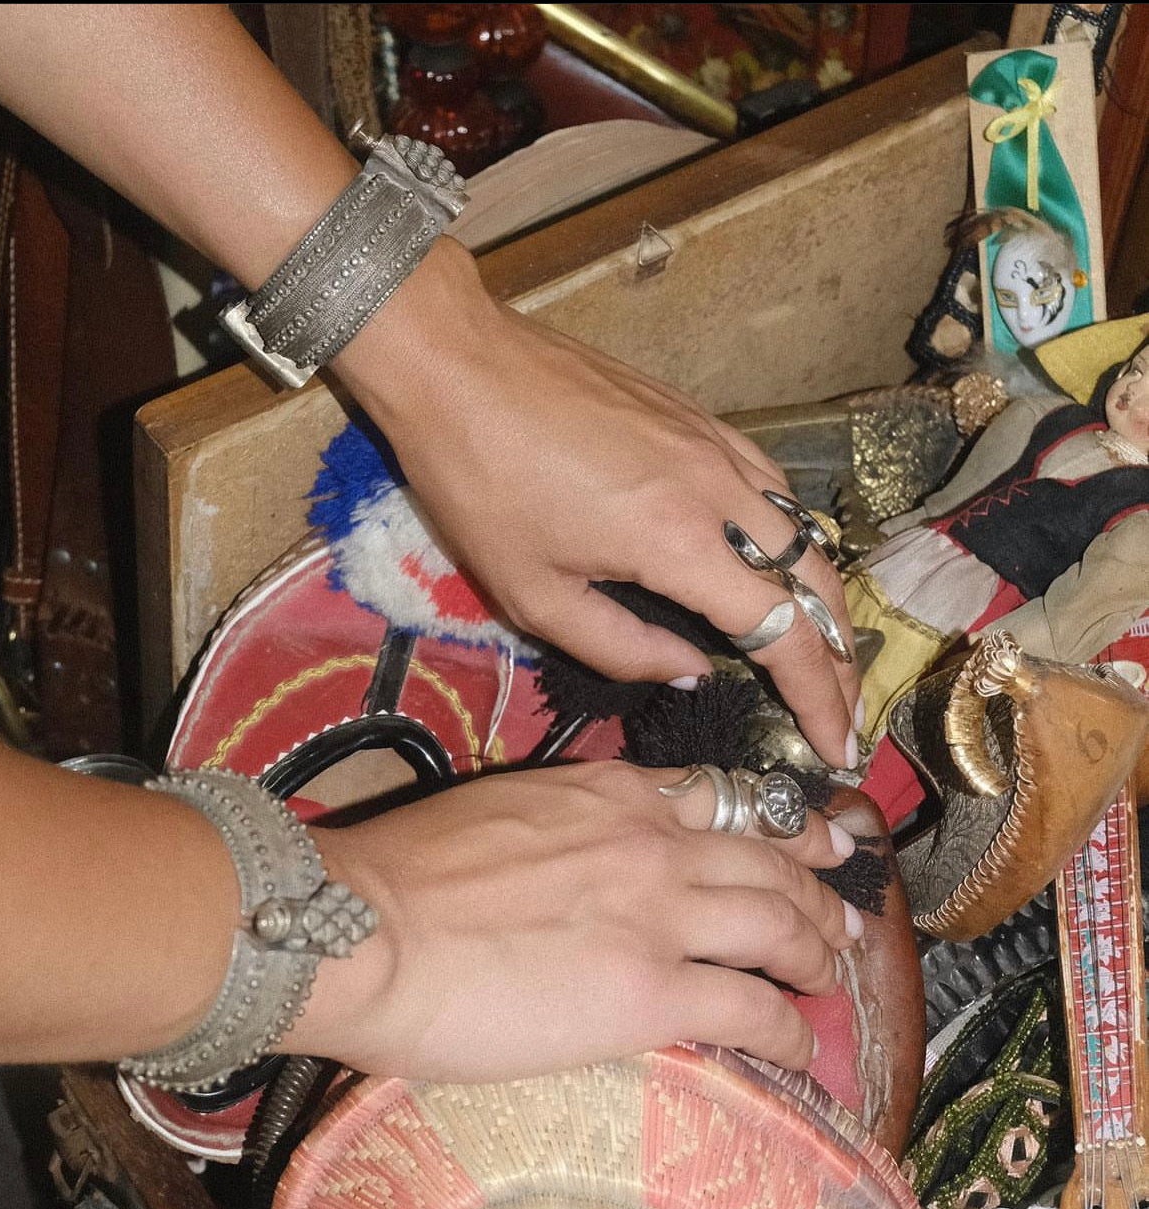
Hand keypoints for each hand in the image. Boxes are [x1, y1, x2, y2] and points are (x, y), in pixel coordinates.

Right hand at [292, 761, 861, 1080]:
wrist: (367, 926)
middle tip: (846, 916)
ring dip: (818, 953)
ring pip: (779, 923)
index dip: (780, 822)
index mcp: (611, 793)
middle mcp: (652, 841)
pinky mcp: (653, 991)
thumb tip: (578, 853)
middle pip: (769, 857)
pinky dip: (791, 1027)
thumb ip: (564, 822)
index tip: (815, 837)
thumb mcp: (502, 809)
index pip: (721, 798)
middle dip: (819, 889)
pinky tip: (804, 1044)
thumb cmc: (405, 872)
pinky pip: (751, 1007)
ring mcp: (660, 913)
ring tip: (833, 976)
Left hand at [334, 239, 860, 767]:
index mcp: (679, 542)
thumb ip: (621, 648)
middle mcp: (721, 489)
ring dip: (825, 598)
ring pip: (806, 530)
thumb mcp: (534, 596)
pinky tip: (778, 563)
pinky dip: (795, 539)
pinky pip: (775, 487)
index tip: (838, 745)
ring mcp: (718, 444)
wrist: (462, 367)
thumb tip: (693, 670)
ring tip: (825, 650)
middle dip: (841, 656)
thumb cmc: (482, 487)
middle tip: (844, 710)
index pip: (783, 631)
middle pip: (816, 582)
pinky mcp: (704, 418)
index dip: (820, 695)